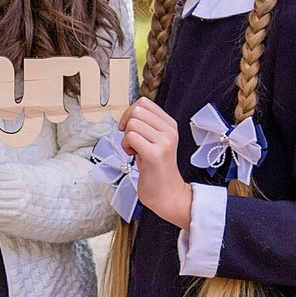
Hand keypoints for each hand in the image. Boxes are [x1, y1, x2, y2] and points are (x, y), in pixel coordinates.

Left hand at [123, 98, 192, 227]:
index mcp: (170, 124)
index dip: (130, 112)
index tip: (128, 128)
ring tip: (133, 150)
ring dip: (126, 137)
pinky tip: (133, 155)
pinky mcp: (155, 154)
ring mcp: (164, 141)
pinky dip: (126, 146)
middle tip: (130, 141)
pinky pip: (130, 137)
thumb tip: (128, 113)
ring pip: (132, 123)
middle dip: (126, 124)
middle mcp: (170, 130)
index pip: (144, 102)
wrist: (166, 194)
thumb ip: (145, 125)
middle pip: (137, 110)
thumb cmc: (155, 168)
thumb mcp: (153, 141)